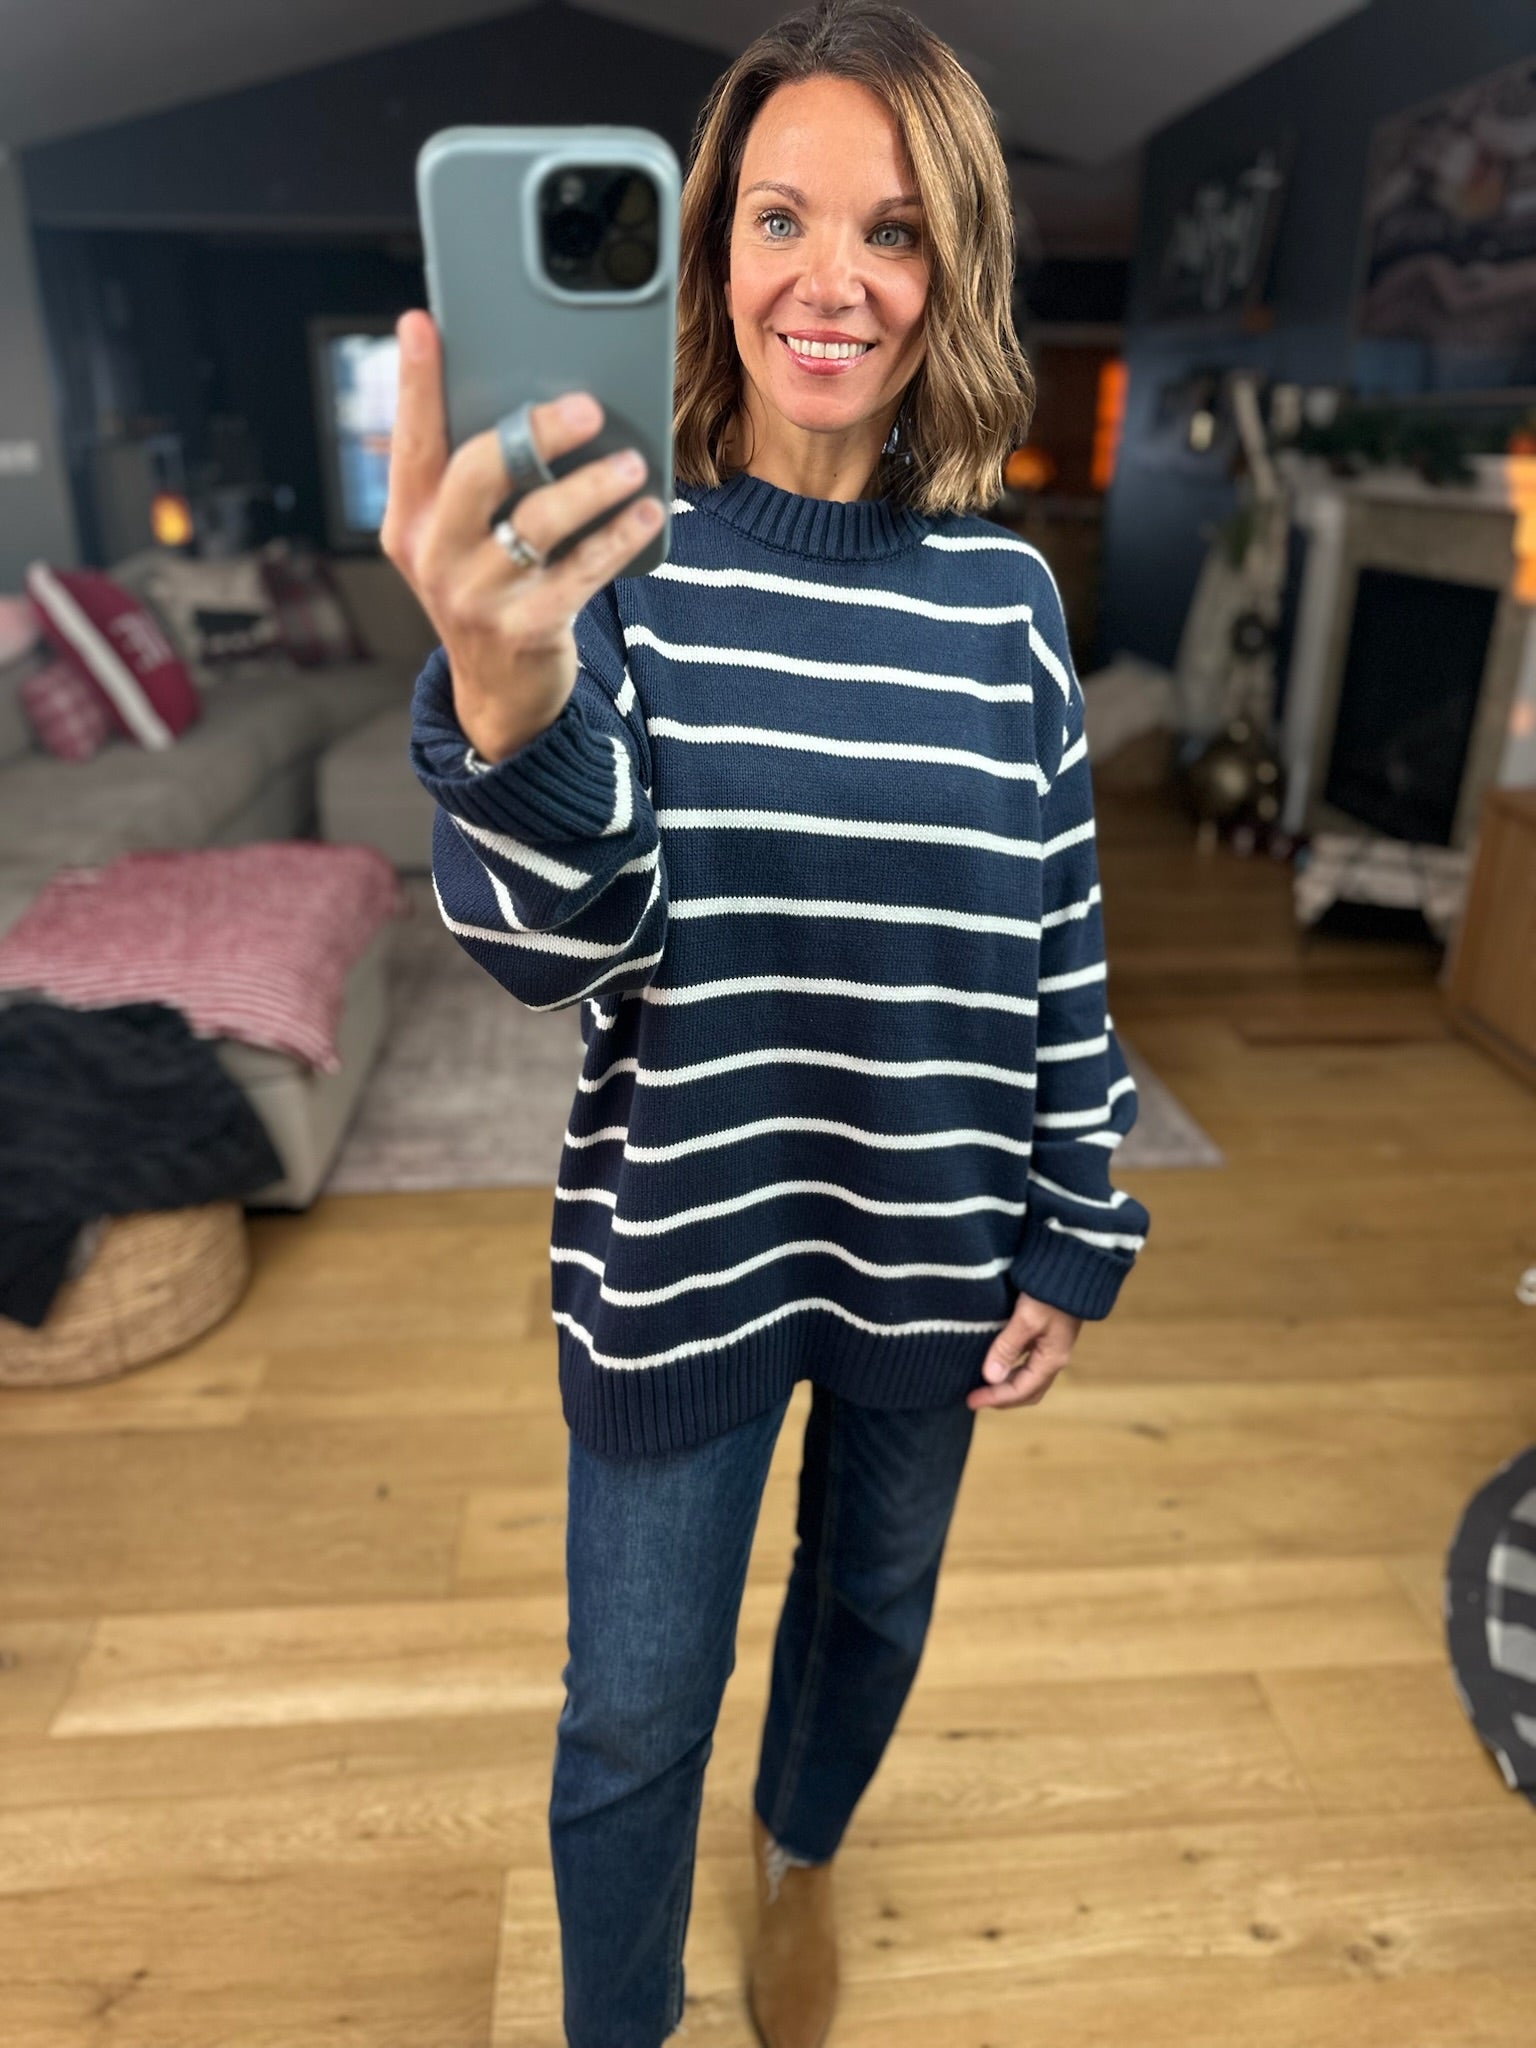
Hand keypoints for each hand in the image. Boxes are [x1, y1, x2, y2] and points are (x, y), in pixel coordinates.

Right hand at [379, 307, 666, 762]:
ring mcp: (475, 597)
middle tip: (586, 406)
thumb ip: (473, 482)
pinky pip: (581, 571)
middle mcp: (432, 556)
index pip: (411, 440)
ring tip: (631, 463)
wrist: (500, 695)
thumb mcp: (461, 540)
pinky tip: (648, 511)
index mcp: (408, 521)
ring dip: (592, 485)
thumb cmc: (491, 590)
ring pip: (537, 520)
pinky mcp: (523, 629)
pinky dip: (619, 536)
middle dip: (535, 429)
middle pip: (477, 470)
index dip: (415, 381)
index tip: (423, 323)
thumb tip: (527, 398)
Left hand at [966, 1292, 1082, 1410]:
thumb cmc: (1050, 1292)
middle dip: (1001, 1399)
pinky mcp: (1047, 1337)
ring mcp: (1052, 1348)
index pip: (1020, 1390)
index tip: (970, 1400)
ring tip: (982, 1386)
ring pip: (1028, 1379)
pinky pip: (1028, 1364)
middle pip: (1027, 1392)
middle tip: (974, 1399)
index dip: (994, 1398)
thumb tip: (990, 1377)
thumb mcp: (1026, 1319)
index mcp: (1051, 1359)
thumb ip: (1007, 1347)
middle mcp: (1054, 1358)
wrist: (1073, 1269)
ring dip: (1006, 1386)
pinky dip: (1011, 1371)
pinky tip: (997, 1365)